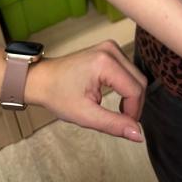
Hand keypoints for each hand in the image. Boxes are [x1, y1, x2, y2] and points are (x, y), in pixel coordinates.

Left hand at [26, 40, 146, 141]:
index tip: (124, 126)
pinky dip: (126, 87)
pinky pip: (128, 70)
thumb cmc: (58, 96)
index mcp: (105, 63)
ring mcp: (111, 47)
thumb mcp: (85, 115)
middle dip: (134, 104)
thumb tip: (138, 135)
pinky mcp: (110, 49)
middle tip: (121, 122)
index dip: (134, 112)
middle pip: (139, 81)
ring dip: (131, 96)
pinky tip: (116, 97)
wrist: (41, 79)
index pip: (135, 90)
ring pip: (136, 76)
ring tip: (116, 111)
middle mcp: (111, 50)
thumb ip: (114, 124)